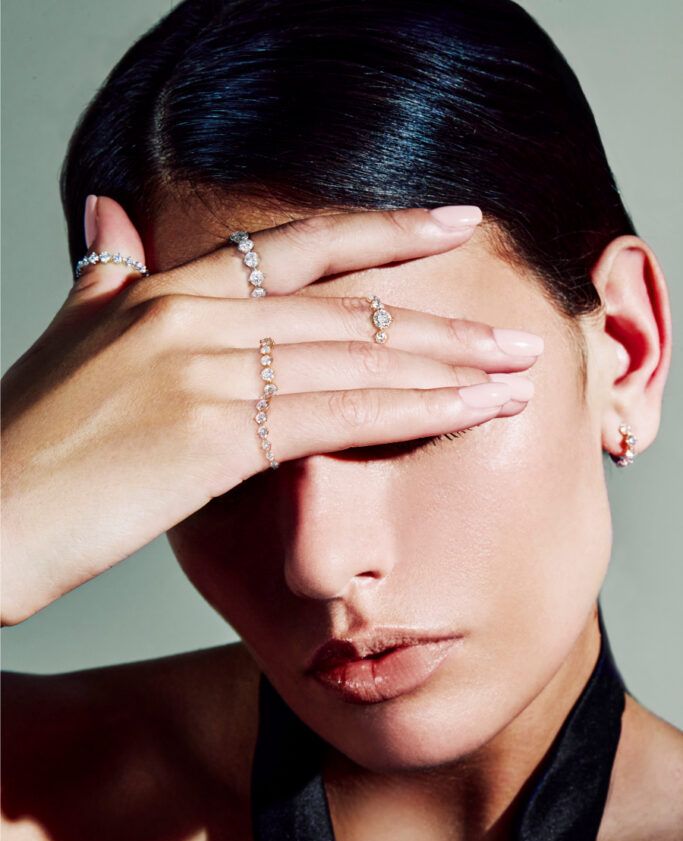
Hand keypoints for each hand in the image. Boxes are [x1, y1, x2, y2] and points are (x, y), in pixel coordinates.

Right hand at [1, 198, 540, 624]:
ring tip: (514, 372)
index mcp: (160, 290)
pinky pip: (335, 413)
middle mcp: (188, 315)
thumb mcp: (66, 341)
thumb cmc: (22, 446)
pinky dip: (411, 412)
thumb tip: (107, 221)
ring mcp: (200, 369)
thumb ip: (99, 279)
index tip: (451, 224)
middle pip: (343, 304)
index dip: (380, 232)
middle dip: (439, 317)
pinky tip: (466, 414)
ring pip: (353, 356)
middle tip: (512, 327)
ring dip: (446, 366)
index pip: (292, 247)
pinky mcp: (211, 433)